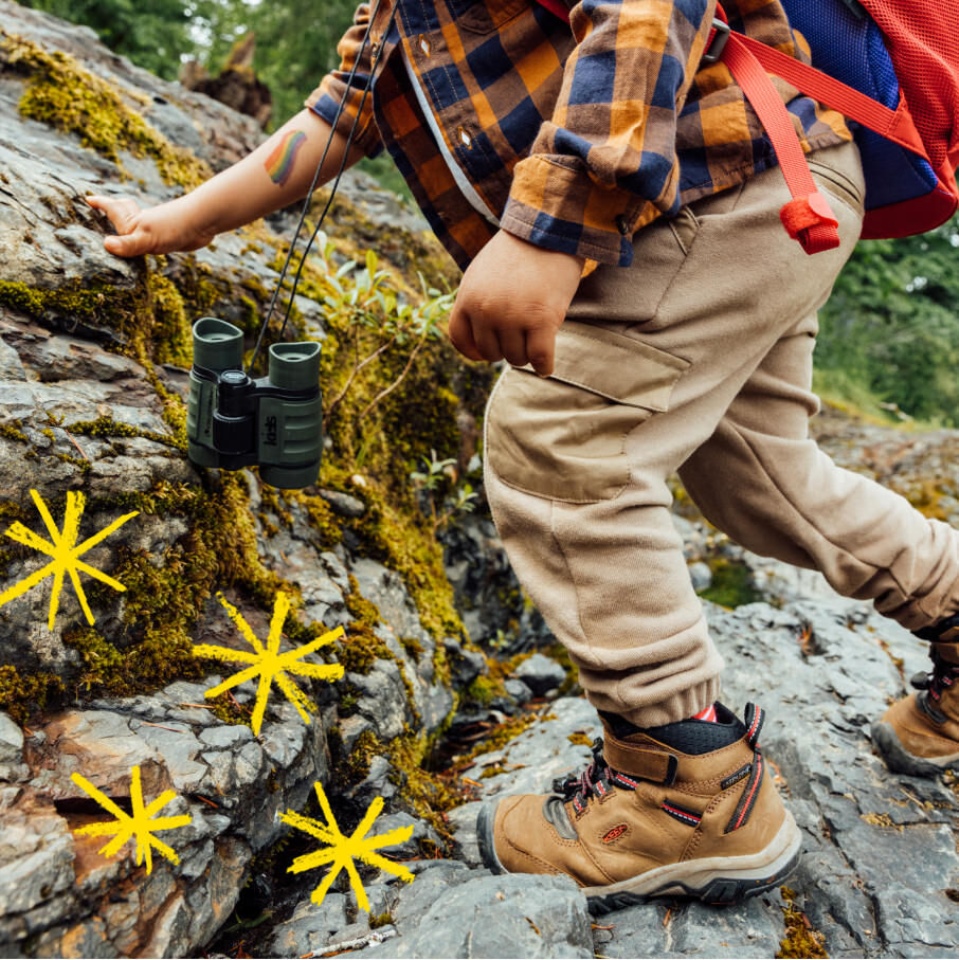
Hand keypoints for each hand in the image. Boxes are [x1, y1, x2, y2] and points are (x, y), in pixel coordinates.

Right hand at [85, 194, 215, 256]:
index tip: (86, 198)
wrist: (203, 222)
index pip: (111, 209)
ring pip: (137, 223)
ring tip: (119, 225)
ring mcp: (155, 228)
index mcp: (132, 221)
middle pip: (123, 211)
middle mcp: (141, 222)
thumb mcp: (147, 238)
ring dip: (128, 222)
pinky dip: (144, 236)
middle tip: (100, 206)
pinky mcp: (169, 236)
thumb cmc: (174, 227)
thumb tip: (106, 245)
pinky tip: (148, 242)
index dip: (99, 204)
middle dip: (111, 208)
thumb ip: (128, 244)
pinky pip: (151, 235)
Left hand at [448, 231, 583, 375]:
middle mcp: (486, 311)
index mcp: (468, 298)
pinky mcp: (542, 320)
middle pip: (492, 353)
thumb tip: (477, 345)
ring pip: (516, 358)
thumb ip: (475, 304)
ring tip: (535, 337)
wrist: (548, 230)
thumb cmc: (517, 253)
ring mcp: (513, 317)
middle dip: (506, 348)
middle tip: (521, 336)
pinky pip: (540, 359)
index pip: (460, 340)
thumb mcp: (482, 274)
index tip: (486, 353)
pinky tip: (546, 367)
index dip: (474, 351)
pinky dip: (544, 367)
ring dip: (527, 354)